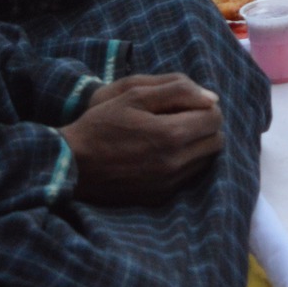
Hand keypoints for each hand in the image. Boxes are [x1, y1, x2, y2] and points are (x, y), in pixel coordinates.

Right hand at [60, 74, 224, 203]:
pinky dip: (185, 163)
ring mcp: (169, 183)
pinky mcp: (160, 196)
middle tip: (182, 117)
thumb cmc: (101, 123)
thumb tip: (212, 98)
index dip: (205, 106)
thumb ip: (177, 90)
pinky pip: (189, 177)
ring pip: (206, 160)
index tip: (187, 104)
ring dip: (197, 145)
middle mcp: (175, 163)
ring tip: (172, 135)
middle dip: (205, 126)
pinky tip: (163, 153)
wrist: (71, 164)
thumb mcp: (134, 94)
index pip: (215, 118)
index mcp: (172, 134)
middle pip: (216, 141)